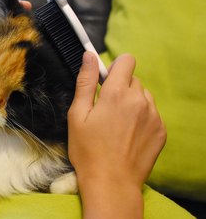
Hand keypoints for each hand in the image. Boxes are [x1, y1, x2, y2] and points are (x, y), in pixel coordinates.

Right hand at [67, 52, 165, 217]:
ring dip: (132, 101)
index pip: (127, 61)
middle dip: (120, 87)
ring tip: (118, 123)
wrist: (111, 183)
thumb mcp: (77, 115)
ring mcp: (154, 116)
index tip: (105, 80)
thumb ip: (85, 82)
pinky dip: (141, 117)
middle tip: (106, 109)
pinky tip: (129, 134)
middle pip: (133, 79)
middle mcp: (140, 100)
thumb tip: (89, 56)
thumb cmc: (88, 150)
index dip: (114, 67)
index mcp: (116, 94)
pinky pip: (152, 112)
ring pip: (143, 95)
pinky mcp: (161, 130)